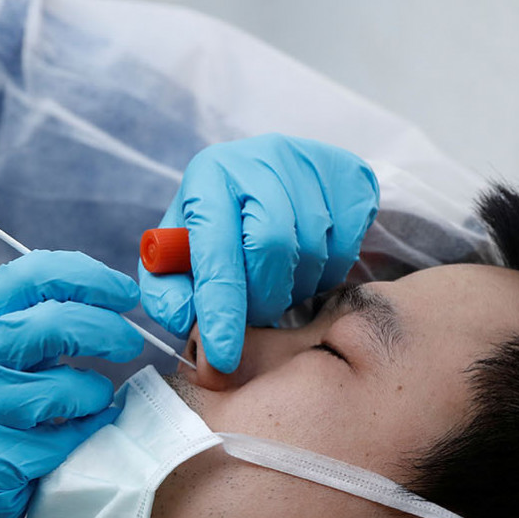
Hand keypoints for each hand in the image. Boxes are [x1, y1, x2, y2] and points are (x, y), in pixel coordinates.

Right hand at [0, 251, 143, 517]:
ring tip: (92, 398)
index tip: (124, 293)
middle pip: (56, 324)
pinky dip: (83, 433)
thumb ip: (37, 318)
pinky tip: (74, 433)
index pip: (33, 275)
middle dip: (107, 329)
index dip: (88, 277)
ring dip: (95, 393)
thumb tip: (109, 294)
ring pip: (67, 388)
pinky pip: (65, 439)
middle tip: (129, 341)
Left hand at [138, 134, 378, 373]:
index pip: (217, 251)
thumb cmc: (216, 226)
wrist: (269, 176)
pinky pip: (348, 244)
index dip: (221, 310)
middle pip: (272, 247)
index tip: (224, 356)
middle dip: (263, 298)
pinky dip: (326, 272)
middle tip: (256, 314)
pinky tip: (306, 267)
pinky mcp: (350, 175)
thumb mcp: (178, 253)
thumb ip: (168, 291)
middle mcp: (259, 160)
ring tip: (278, 287)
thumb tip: (185, 320)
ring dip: (296, 289)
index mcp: (209, 177)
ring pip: (313, 251)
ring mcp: (310, 163)